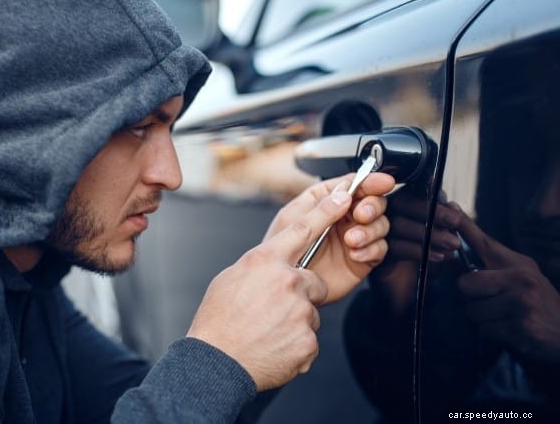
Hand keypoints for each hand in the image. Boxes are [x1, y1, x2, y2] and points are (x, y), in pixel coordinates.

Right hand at [187, 185, 353, 390]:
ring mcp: (300, 311)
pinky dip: (295, 345)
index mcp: (264, 261)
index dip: (326, 211)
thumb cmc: (218, 322)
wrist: (216, 364)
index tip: (343, 196)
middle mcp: (286, 282)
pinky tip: (274, 348)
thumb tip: (272, 263)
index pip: (302, 228)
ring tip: (267, 332)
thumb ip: (259, 266)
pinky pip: (309, 338)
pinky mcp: (309, 340)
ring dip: (295, 322)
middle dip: (301, 294)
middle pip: (312, 281)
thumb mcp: (230, 279)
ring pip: (310, 312)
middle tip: (273, 311)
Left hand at [263, 172, 394, 303]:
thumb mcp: (295, 222)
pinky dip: (371, 249)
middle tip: (361, 215)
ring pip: (380, 224)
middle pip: (373, 202)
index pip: (352, 184)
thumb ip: (321, 207)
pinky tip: (355, 254)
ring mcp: (354, 237)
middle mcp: (342, 217)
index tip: (383, 182)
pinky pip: (379, 249)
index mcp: (325, 201)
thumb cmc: (280, 251)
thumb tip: (345, 193)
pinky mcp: (362, 259)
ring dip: (370, 230)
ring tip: (351, 240)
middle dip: (372, 206)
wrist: (284, 284)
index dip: (370, 181)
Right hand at [367, 190, 462, 313]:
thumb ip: (446, 224)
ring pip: (396, 223)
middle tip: (455, 223)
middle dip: (430, 211)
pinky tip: (437, 257)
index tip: (455, 214)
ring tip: (452, 245)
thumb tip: (454, 206)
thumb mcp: (442, 243)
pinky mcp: (369, 254)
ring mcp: (373, 234)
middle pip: (401, 203)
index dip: (433, 200)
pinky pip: (391, 246)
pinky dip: (416, 250)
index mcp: (400, 208)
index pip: (412, 193)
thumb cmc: (425, 268)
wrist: (407, 301)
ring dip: (428, 233)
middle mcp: (383, 216)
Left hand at [453, 204, 559, 364]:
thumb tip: (455, 251)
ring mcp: (521, 303)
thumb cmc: (538, 307)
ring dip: (482, 320)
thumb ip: (492, 266)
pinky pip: (484, 330)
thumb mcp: (522, 278)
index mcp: (518, 264)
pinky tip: (511, 332)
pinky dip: (492, 335)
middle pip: (464, 284)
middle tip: (492, 304)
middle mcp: (520, 279)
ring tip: (504, 319)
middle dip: (471, 299)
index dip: (463, 225)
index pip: (484, 242)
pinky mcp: (519, 328)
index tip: (449, 208)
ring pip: (471, 311)